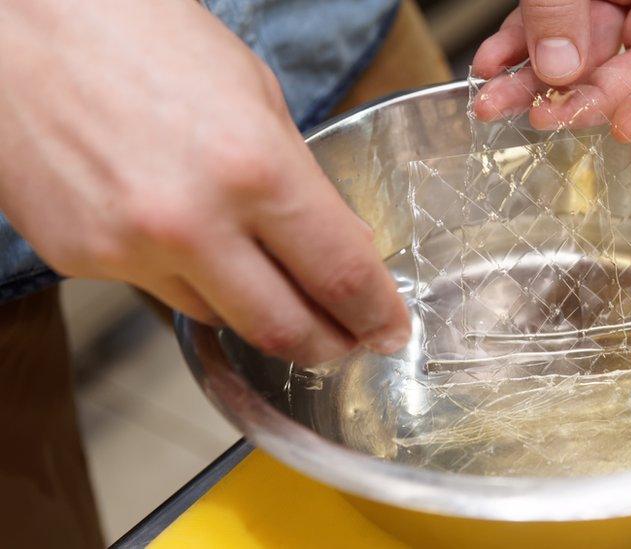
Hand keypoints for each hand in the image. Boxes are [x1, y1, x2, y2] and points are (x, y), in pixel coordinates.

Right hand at [0, 0, 410, 363]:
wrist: (19, 20)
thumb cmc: (141, 34)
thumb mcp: (256, 95)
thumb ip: (303, 183)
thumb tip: (343, 247)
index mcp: (254, 167)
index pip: (340, 275)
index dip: (377, 315)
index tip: (391, 329)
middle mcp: (191, 222)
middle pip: (284, 331)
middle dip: (329, 346)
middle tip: (348, 343)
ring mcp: (128, 249)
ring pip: (222, 318)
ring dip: (258, 310)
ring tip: (268, 277)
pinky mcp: (80, 260)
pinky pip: (161, 293)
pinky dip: (193, 280)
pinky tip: (190, 238)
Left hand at [472, 0, 630, 139]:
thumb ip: (565, 4)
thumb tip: (558, 69)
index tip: (624, 128)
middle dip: (580, 94)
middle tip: (541, 116)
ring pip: (582, 50)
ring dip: (532, 78)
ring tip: (493, 100)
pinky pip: (550, 24)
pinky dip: (518, 45)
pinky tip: (491, 64)